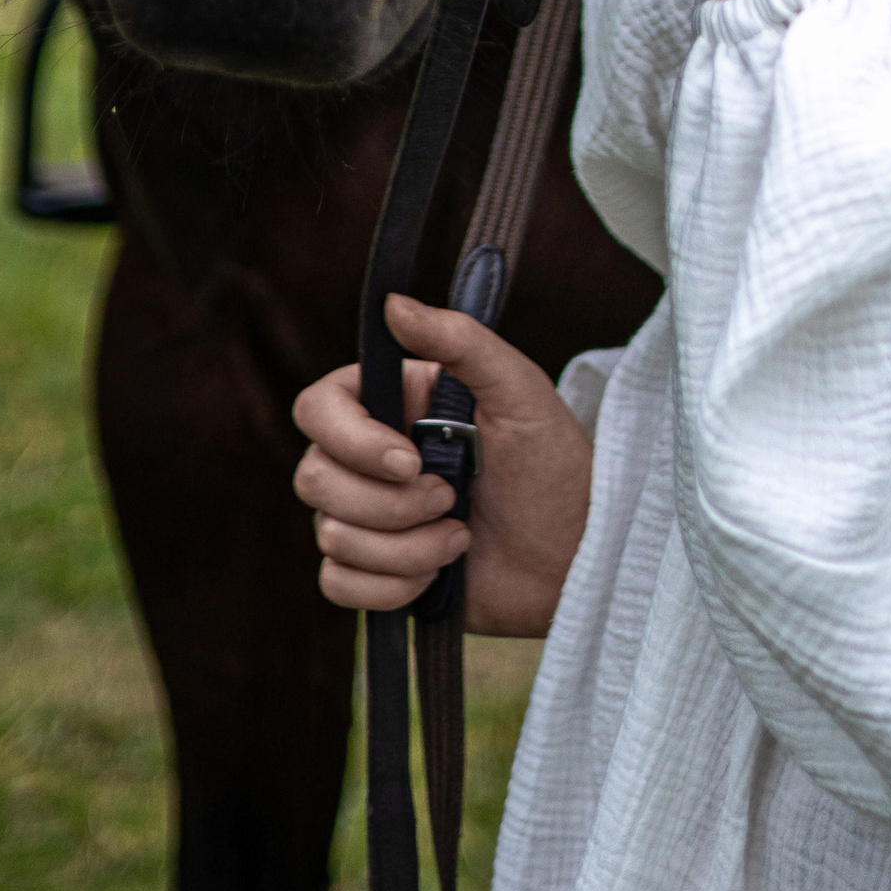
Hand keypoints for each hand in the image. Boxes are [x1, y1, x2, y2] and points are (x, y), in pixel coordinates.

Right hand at [291, 294, 594, 638]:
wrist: (576, 558)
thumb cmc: (554, 466)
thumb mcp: (519, 392)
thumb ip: (459, 341)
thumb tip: (393, 303)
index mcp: (393, 404)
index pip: (317, 409)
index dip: (350, 440)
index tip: (410, 460)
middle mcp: (369, 458)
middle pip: (314, 477)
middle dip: (389, 504)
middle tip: (453, 498)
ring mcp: (369, 518)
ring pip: (332, 535)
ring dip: (405, 548)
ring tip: (461, 537)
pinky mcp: (376, 573)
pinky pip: (339, 584)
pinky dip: (391, 587)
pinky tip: (439, 573)